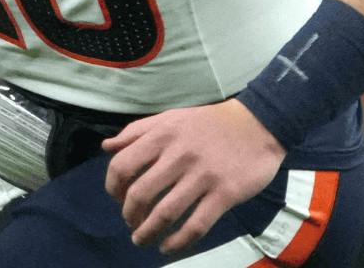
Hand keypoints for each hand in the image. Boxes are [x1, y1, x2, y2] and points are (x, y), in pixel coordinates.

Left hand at [102, 98, 284, 254]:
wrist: (258, 124)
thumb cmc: (209, 123)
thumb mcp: (170, 118)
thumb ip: (137, 132)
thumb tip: (105, 148)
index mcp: (162, 135)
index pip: (122, 166)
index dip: (112, 187)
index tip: (117, 198)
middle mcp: (178, 156)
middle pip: (139, 194)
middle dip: (129, 215)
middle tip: (131, 222)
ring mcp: (202, 176)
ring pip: (164, 213)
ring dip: (147, 233)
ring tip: (141, 239)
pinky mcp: (224, 194)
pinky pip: (196, 225)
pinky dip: (177, 241)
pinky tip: (168, 246)